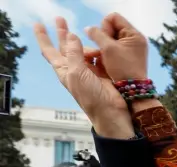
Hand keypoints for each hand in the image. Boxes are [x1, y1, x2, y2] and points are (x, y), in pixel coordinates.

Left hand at [34, 18, 131, 136]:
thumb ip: (73, 53)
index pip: (49, 51)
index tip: (39, 25)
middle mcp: (75, 68)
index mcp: (64, 69)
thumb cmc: (90, 96)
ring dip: (88, 46)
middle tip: (60, 19)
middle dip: (63, 33)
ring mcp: (89, 68)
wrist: (110, 110)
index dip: (43, 37)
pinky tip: (103, 52)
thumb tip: (71, 35)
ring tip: (96, 51)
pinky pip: (99, 54)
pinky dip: (100, 51)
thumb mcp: (77, 73)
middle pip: (66, 46)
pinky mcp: (103, 70)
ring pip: (85, 49)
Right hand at [84, 13, 147, 81]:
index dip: (104, 26)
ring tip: (103, 56)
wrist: (132, 89)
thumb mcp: (108, 49)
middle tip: (103, 49)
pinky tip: (105, 60)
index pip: (114, 18)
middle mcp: (135, 39)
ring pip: (110, 39)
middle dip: (103, 37)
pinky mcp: (127, 56)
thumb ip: (97, 34)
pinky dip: (107, 52)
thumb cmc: (123, 68)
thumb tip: (88, 28)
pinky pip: (113, 48)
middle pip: (112, 27)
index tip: (104, 40)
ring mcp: (131, 48)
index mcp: (134, 34)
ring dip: (103, 45)